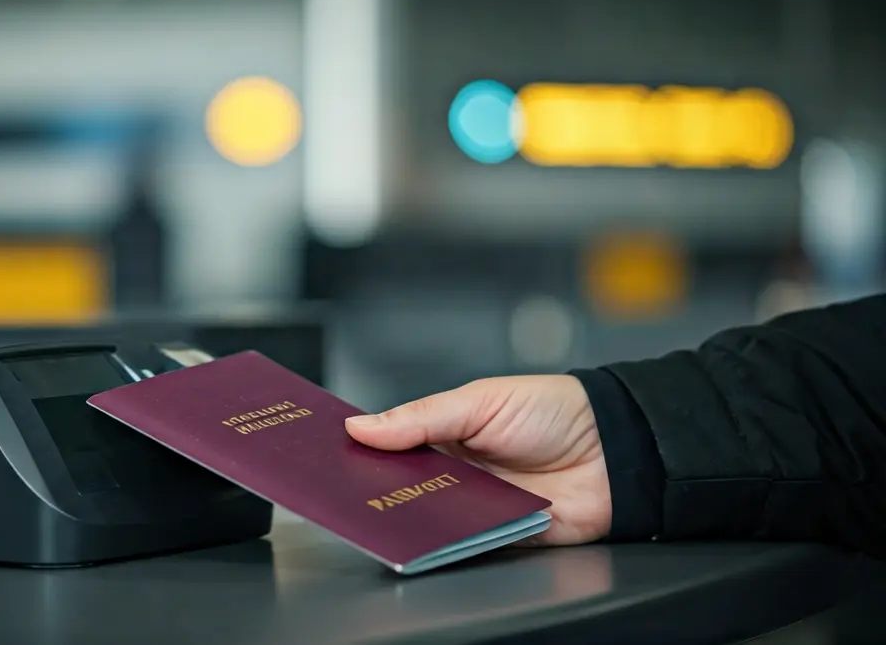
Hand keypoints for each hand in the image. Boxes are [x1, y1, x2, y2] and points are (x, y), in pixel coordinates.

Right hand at [344, 375, 610, 545]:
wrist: (616, 448)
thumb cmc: (555, 410)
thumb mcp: (480, 401)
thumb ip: (421, 417)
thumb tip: (362, 427)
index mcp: (445, 434)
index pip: (392, 447)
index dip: (362, 450)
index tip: (328, 453)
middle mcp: (455, 473)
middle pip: (402, 487)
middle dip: (377, 488)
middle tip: (346, 487)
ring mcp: (476, 505)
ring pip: (428, 517)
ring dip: (410, 515)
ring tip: (381, 510)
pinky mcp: (499, 535)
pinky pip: (464, 543)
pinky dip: (448, 540)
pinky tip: (429, 534)